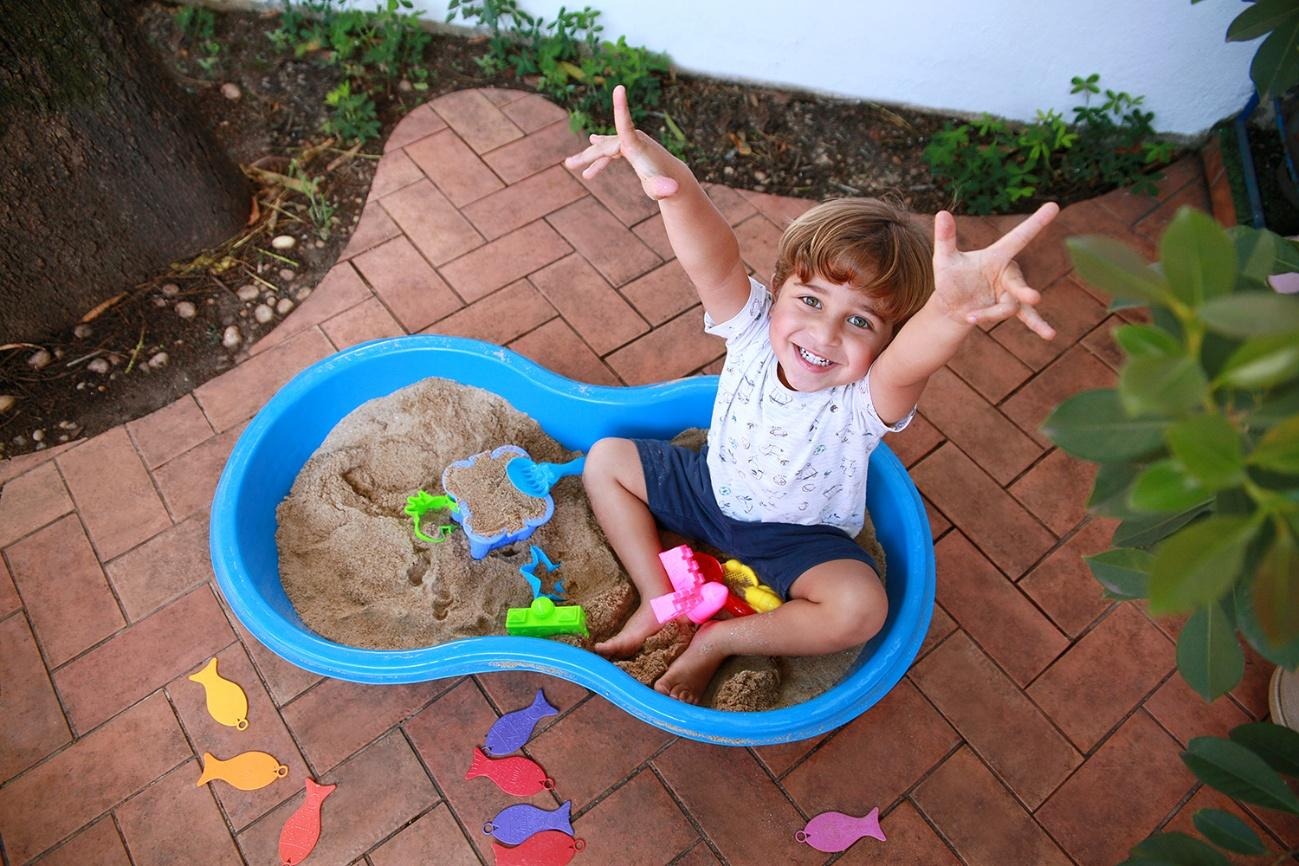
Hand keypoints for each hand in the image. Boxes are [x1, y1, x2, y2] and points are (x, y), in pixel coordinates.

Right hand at [563, 84, 679, 200]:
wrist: (674, 177)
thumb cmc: (667, 184)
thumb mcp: (662, 189)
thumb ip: (665, 188)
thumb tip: (673, 190)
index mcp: (636, 145)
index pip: (625, 124)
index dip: (620, 107)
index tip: (620, 88)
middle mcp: (632, 139)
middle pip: (604, 146)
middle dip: (586, 157)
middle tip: (569, 164)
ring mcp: (629, 143)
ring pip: (603, 149)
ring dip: (588, 158)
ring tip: (570, 164)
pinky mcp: (628, 149)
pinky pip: (608, 153)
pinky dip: (598, 162)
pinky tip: (588, 169)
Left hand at [932, 204, 1058, 340]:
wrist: (950, 307)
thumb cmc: (949, 279)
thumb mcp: (944, 260)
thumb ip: (945, 238)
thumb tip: (942, 212)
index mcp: (997, 256)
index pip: (1020, 237)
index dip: (1036, 222)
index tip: (1054, 206)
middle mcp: (1008, 273)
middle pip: (1018, 282)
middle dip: (1023, 291)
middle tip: (1033, 298)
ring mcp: (1011, 292)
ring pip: (1011, 305)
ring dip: (990, 314)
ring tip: (970, 317)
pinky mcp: (1010, 308)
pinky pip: (1027, 316)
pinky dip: (1037, 324)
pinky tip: (1050, 334)